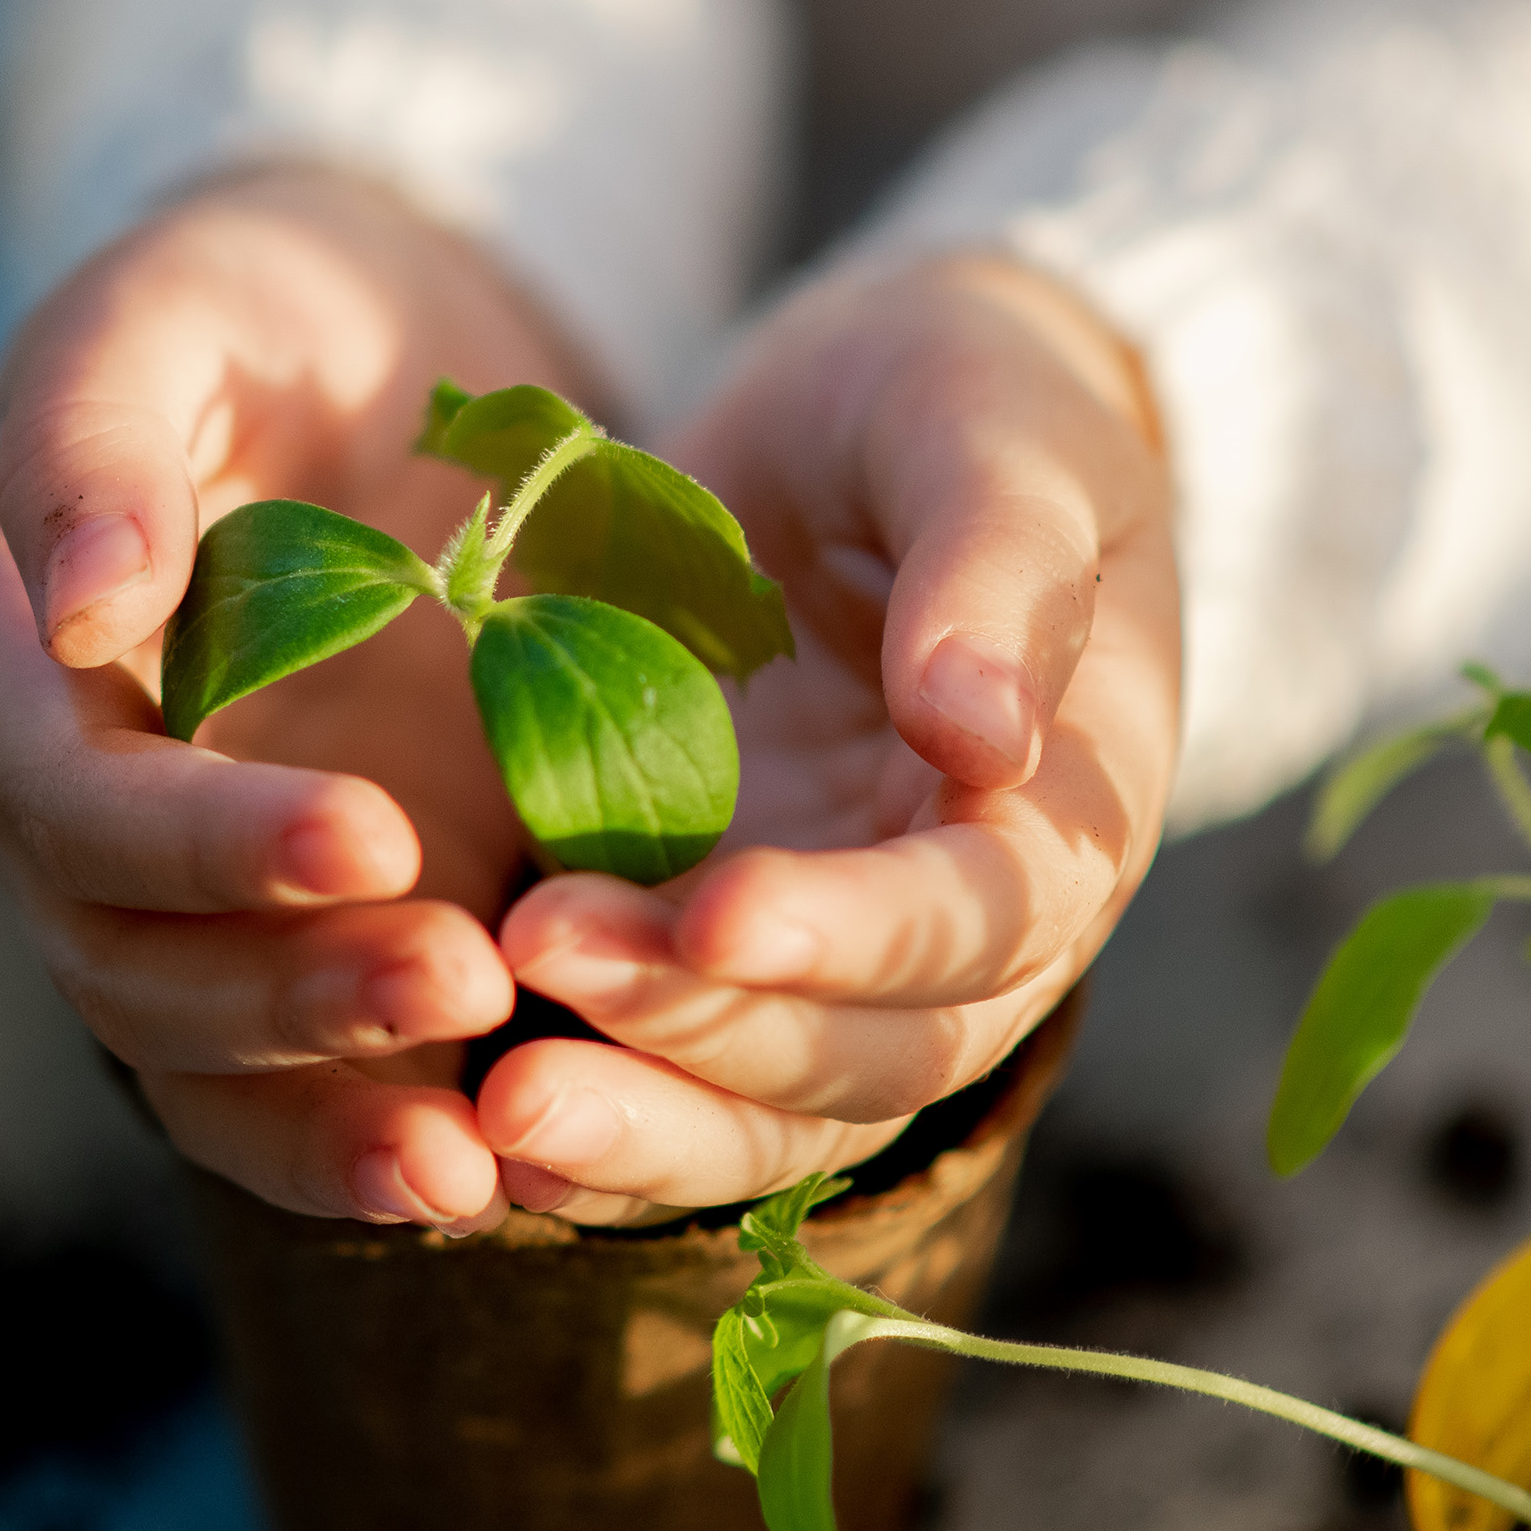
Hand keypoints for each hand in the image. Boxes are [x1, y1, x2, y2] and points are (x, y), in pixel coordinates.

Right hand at [0, 165, 586, 1234]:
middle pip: (135, 971)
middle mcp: (83, 818)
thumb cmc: (241, 312)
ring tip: (479, 1155)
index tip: (370, 838)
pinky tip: (488, 1183)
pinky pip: (304, 1084)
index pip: (73, 806)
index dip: (203, 845)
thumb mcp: (160, 314)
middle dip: (292, 996)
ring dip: (333, 1113)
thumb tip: (79, 608)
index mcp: (17, 676)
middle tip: (467, 976)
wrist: (356, 356)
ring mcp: (192, 896)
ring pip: (208, 1065)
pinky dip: (374, 1145)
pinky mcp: (303, 935)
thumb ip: (97, 444)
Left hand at [476, 256, 1181, 1224]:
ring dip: (638, 1124)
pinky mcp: (711, 949)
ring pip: (762, 1112)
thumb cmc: (963, 403)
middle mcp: (960, 927)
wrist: (868, 422)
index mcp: (1065, 809)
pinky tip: (465, 1127)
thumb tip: (983, 733)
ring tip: (492, 1104)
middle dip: (707, 1037)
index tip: (719, 910)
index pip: (983, 921)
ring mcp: (828, 955)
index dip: (855, 935)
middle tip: (540, 960)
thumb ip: (1004, 569)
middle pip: (864, 1057)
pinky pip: (668, 1081)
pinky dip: (590, 1126)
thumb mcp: (998, 432)